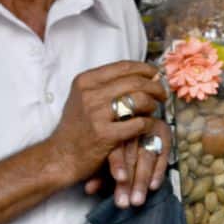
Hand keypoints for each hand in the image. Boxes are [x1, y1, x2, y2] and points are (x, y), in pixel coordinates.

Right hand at [48, 61, 167, 186]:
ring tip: (154, 109)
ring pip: (139, 99)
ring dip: (153, 104)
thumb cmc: (76, 127)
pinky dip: (149, 123)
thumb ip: (106, 86)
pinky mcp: (106, 134)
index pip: (124, 67)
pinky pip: (139, 123)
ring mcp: (97, 114)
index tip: (157, 75)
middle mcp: (90, 94)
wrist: (60, 156)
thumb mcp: (83, 98)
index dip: (146, 69)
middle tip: (162, 94)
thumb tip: (141, 77)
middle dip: (155, 86)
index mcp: (86, 81)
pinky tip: (148, 125)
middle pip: (135, 81)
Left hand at [84, 117, 172, 207]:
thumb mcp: (103, 154)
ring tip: (136, 201)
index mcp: (115, 126)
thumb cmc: (111, 143)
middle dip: (129, 181)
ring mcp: (150, 129)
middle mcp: (133, 126)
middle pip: (132, 154)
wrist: (127, 117)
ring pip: (147, 157)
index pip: (118, 147)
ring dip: (141, 181)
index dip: (118, 164)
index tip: (119, 180)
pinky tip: (153, 187)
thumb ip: (97, 171)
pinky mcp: (164, 135)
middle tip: (124, 203)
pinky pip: (162, 156)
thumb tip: (89, 190)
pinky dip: (158, 173)